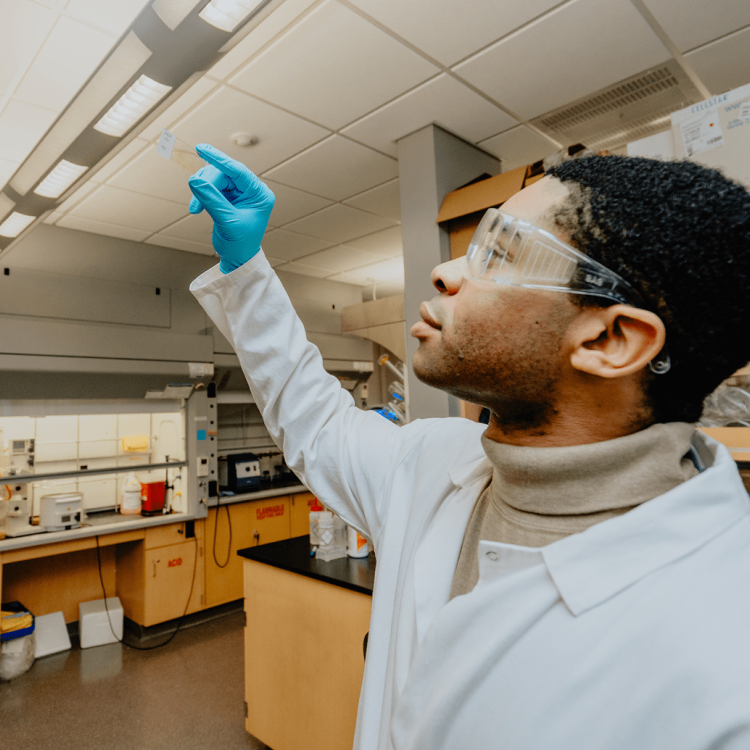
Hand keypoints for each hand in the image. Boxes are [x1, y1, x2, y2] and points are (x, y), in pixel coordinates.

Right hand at [188, 144, 274, 273]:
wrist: (237, 258)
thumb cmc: (240, 244)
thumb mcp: (227, 221)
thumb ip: (211, 199)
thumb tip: (194, 179)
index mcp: (260, 194)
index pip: (238, 170)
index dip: (219, 159)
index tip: (201, 148)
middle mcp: (251, 190)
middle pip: (223, 174)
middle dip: (206, 185)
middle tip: (195, 204)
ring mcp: (239, 193)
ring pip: (214, 179)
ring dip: (201, 191)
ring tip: (195, 209)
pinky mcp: (228, 197)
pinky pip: (210, 187)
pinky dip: (201, 195)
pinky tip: (197, 207)